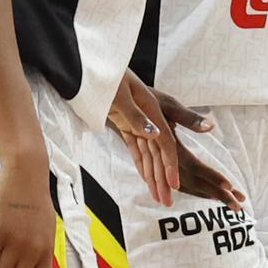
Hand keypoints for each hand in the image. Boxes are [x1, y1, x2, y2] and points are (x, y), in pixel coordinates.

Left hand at [107, 69, 179, 207]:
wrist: (93, 65)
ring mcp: (137, 121)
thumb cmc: (106, 76)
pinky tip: (146, 178)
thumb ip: (138, 116)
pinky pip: (136, 148)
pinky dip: (142, 164)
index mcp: (152, 110)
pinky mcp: (125, 123)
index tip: (174, 184)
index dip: (170, 164)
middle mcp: (149, 118)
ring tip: (158, 197)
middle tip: (166, 202)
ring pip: (148, 154)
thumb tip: (154, 135)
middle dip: (163, 178)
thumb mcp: (120, 95)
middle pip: (158, 153)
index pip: (165, 142)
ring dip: (153, 176)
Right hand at [152, 90, 245, 208]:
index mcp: (170, 145)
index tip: (229, 187)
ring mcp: (155, 162)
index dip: (211, 176)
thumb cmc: (146, 100)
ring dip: (201, 195)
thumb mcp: (169, 106)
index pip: (194, 166)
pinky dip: (183, 191)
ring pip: (178, 185)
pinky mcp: (150, 161)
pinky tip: (192, 196)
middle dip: (214, 193)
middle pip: (189, 182)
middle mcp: (163, 158)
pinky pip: (170, 184)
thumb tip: (210, 126)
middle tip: (238, 205)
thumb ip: (189, 118)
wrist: (116, 103)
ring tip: (224, 202)